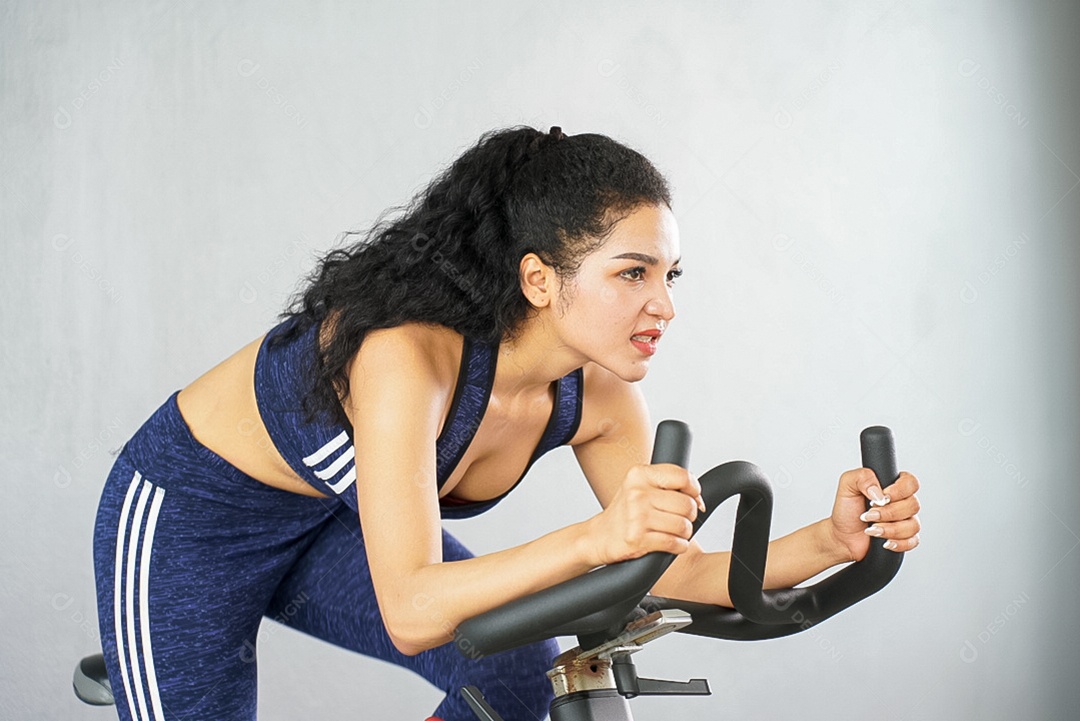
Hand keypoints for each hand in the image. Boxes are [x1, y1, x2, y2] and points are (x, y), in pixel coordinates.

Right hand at [586, 463, 705, 566]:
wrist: (599, 536)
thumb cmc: (626, 512)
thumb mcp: (640, 487)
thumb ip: (667, 484)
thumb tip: (698, 499)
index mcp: (639, 474)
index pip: (682, 476)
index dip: (694, 490)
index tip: (694, 498)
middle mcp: (637, 492)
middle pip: (686, 504)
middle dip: (690, 516)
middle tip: (680, 519)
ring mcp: (636, 516)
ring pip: (683, 526)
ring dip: (684, 533)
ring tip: (673, 532)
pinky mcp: (637, 538)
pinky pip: (674, 543)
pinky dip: (678, 546)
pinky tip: (671, 543)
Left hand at [828, 468, 920, 562]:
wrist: (842, 536)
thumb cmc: (846, 510)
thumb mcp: (847, 486)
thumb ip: (862, 477)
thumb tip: (880, 492)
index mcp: (891, 485)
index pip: (911, 482)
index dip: (899, 491)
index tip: (883, 497)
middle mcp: (901, 502)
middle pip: (913, 505)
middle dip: (888, 513)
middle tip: (869, 514)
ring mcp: (905, 521)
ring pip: (913, 525)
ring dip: (890, 529)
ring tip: (872, 528)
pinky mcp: (905, 538)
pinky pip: (913, 541)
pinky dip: (898, 543)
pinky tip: (884, 541)